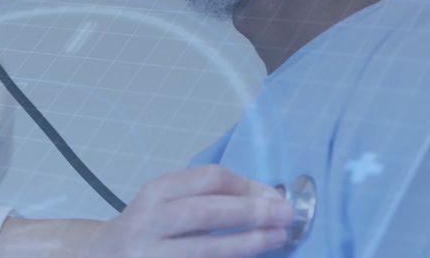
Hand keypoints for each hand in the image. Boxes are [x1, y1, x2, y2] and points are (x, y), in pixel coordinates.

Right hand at [0, 166, 291, 257]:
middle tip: (285, 213)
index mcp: (156, 192)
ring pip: (205, 249)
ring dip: (247, 243)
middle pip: (207, 211)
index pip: (208, 179)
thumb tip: (264, 199)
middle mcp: (149, 221)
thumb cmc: (144, 232)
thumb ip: (202, 198)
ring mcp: (150, 254)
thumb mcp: (164, 203)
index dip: (246, 186)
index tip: (274, 196)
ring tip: (278, 238)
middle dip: (251, 212)